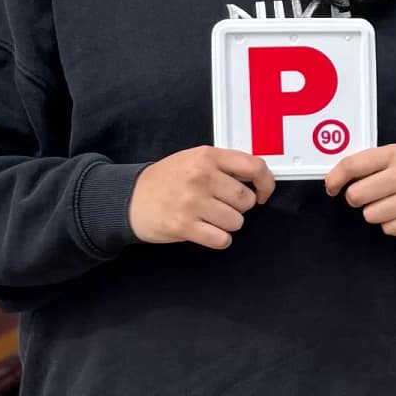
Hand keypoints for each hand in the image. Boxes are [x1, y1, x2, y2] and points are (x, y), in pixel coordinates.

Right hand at [129, 148, 274, 250]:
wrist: (128, 198)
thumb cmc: (167, 180)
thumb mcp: (194, 159)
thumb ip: (225, 165)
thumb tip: (259, 179)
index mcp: (207, 156)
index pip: (255, 167)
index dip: (266, 184)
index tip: (262, 194)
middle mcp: (201, 176)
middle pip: (246, 200)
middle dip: (238, 207)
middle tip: (219, 205)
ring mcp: (192, 201)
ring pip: (236, 222)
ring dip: (227, 224)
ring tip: (208, 216)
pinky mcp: (184, 225)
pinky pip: (221, 239)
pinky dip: (218, 239)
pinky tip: (205, 230)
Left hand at [325, 144, 395, 236]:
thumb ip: (369, 162)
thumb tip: (335, 179)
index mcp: (394, 154)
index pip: (352, 166)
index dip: (334, 179)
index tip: (332, 187)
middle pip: (356, 195)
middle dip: (356, 197)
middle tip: (367, 194)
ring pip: (370, 215)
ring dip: (374, 212)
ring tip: (389, 203)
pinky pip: (388, 229)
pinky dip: (390, 224)